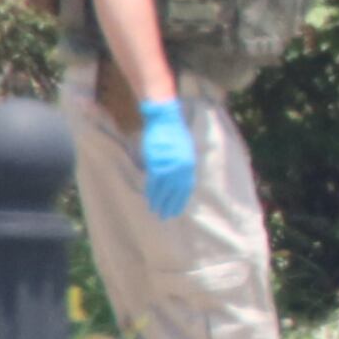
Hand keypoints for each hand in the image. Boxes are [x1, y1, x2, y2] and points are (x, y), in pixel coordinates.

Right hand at [138, 100, 196, 218]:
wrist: (166, 122)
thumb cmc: (175, 135)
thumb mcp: (185, 152)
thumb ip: (183, 167)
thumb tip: (179, 182)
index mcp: (189, 165)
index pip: (186, 188)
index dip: (180, 201)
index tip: (176, 211)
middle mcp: (181, 168)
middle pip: (175, 191)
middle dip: (169, 205)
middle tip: (164, 216)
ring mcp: (169, 166)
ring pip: (163, 189)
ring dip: (158, 201)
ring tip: (154, 211)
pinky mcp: (156, 163)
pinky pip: (153, 181)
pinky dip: (151, 191)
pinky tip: (149, 198)